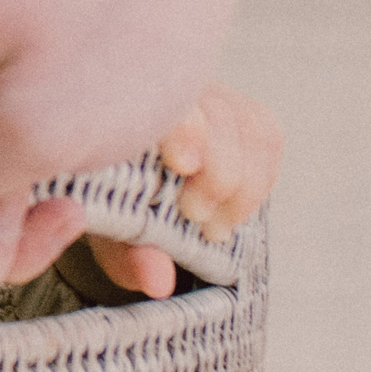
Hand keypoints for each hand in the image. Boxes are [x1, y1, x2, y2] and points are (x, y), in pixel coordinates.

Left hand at [84, 80, 282, 299]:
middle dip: (218, 171)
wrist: (113, 178)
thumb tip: (159, 281)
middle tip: (195, 216)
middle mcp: (167, 90)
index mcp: (123, 105)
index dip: (184, 126)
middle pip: (217, 112)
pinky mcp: (236, 109)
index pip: (164, 101)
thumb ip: (128, 254)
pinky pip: (267, 133)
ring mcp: (205, 95)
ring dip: (245, 182)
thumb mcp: (107, 234)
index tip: (183, 165)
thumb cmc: (103, 204)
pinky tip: (234, 208)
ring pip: (249, 124)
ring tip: (214, 224)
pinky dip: (261, 176)